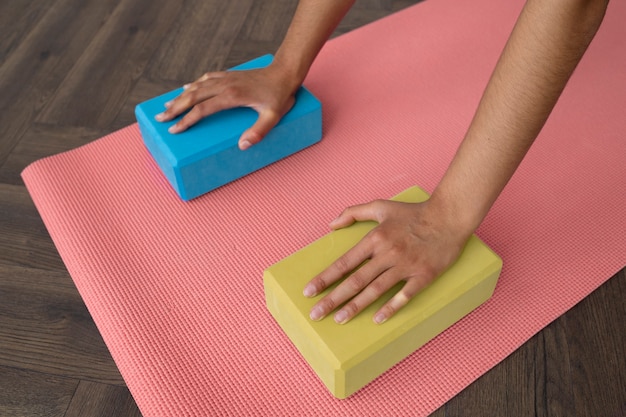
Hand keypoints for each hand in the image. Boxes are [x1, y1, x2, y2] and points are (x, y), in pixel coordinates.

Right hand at [155, 65, 298, 149]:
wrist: (284, 72)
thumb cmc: (280, 95)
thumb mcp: (273, 117)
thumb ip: (258, 132)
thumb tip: (242, 146)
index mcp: (231, 96)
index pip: (202, 109)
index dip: (187, 120)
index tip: (175, 130)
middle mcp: (224, 85)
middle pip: (193, 97)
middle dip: (175, 108)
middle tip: (160, 118)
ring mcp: (225, 78)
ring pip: (196, 87)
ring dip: (180, 97)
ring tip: (166, 106)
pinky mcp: (228, 75)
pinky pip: (205, 79)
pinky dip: (193, 85)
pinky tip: (186, 89)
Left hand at [303, 199, 469, 323]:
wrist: (449, 217)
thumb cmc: (413, 212)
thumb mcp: (381, 206)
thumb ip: (353, 213)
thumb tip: (330, 224)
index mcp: (375, 238)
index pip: (344, 263)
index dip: (326, 278)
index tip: (309, 291)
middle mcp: (387, 254)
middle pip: (356, 280)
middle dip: (333, 298)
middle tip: (316, 313)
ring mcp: (405, 266)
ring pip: (376, 290)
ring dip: (356, 306)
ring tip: (339, 319)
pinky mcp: (423, 275)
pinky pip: (404, 295)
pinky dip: (391, 308)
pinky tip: (377, 320)